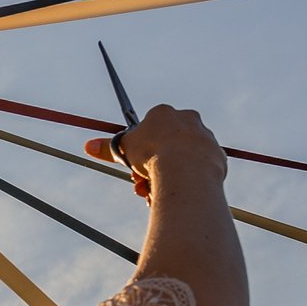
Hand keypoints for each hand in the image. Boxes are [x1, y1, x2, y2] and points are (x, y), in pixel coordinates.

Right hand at [84, 104, 224, 197]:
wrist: (186, 169)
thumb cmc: (153, 155)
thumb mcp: (125, 149)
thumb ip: (108, 148)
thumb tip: (88, 146)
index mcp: (164, 113)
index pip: (150, 130)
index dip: (140, 150)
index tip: (136, 166)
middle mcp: (188, 120)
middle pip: (166, 145)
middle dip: (153, 166)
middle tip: (143, 183)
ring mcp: (205, 137)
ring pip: (182, 160)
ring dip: (168, 176)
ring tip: (158, 192)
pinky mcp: (218, 156)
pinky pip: (198, 171)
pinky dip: (187, 182)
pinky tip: (178, 192)